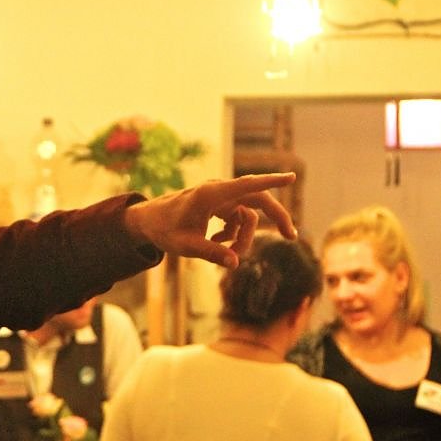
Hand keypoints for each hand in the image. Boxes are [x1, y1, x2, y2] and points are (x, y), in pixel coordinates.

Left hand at [122, 173, 296, 268]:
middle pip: (258, 199)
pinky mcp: (219, 204)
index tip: (291, 177)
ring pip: (248, 216)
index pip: (246, 185)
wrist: (149, 221)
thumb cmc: (164, 230)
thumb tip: (235, 264)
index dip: (270, 181)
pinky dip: (234, 234)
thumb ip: (210, 252)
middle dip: (276, 217)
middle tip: (291, 237)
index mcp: (210, 194)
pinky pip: (238, 219)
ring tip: (230, 254)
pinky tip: (217, 242)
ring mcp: (220, 197)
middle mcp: (218, 191)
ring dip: (244, 237)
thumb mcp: (185, 245)